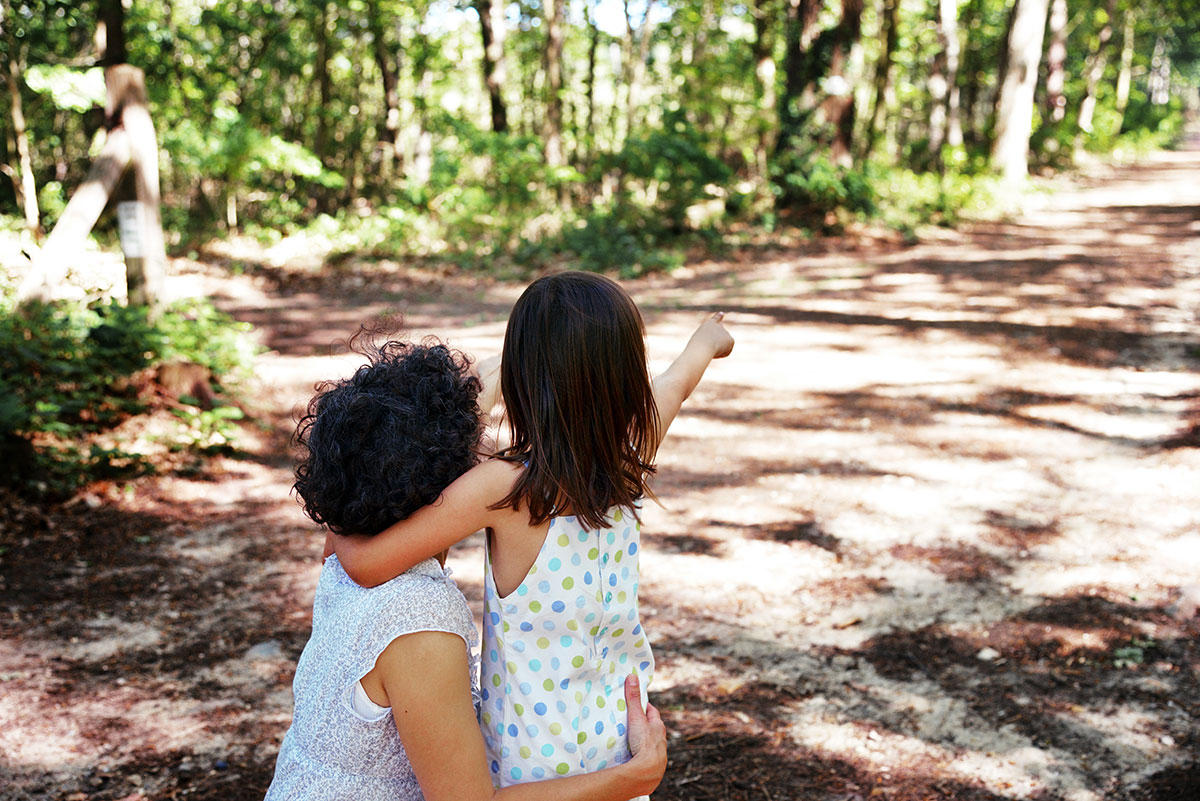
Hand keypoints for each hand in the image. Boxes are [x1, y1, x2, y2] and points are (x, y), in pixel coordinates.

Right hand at [623, 673, 666, 793]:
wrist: (649, 771)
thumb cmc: (644, 743)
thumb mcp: (636, 718)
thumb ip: (632, 699)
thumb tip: (632, 677)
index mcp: (658, 726)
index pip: (652, 712)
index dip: (645, 707)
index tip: (637, 704)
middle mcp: (661, 739)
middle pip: (653, 727)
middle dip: (644, 723)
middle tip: (632, 721)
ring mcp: (659, 753)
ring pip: (652, 742)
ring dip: (644, 740)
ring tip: (632, 739)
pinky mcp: (655, 765)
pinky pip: (648, 756)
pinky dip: (642, 754)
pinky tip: (636, 756)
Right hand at [694, 312, 733, 359]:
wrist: (703, 347)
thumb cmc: (697, 347)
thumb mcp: (700, 345)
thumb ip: (710, 343)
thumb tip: (723, 346)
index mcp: (709, 324)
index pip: (715, 319)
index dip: (718, 317)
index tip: (722, 313)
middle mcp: (718, 326)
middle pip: (719, 337)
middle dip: (716, 344)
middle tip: (709, 346)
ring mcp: (725, 332)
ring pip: (722, 346)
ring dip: (717, 349)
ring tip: (710, 348)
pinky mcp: (731, 340)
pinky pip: (726, 352)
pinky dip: (721, 354)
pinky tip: (716, 352)